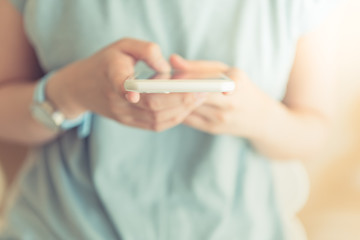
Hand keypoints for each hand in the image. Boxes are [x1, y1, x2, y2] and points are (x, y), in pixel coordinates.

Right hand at [47, 38, 203, 130]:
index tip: (154, 91)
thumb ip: (146, 50)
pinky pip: (156, 125)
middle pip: (153, 108)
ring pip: (158, 120)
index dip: (141, 92)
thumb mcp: (121, 46)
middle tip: (202, 90)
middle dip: (182, 100)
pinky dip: (175, 117)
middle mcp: (118, 103)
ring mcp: (125, 117)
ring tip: (199, 97)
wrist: (82, 88)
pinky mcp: (131, 123)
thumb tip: (168, 68)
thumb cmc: (105, 62)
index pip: (125, 88)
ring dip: (182, 110)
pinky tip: (187, 107)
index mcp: (112, 78)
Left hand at [171, 55, 269, 136]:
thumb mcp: (225, 71)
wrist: (258, 117)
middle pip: (194, 94)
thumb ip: (198, 66)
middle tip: (159, 80)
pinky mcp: (211, 128)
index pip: (208, 79)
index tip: (173, 75)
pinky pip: (187, 118)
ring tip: (162, 89)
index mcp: (235, 83)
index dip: (188, 78)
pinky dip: (176, 109)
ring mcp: (220, 118)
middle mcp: (229, 103)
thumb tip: (172, 59)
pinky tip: (170, 102)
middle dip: (175, 87)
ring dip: (172, 99)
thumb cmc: (239, 87)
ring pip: (187, 107)